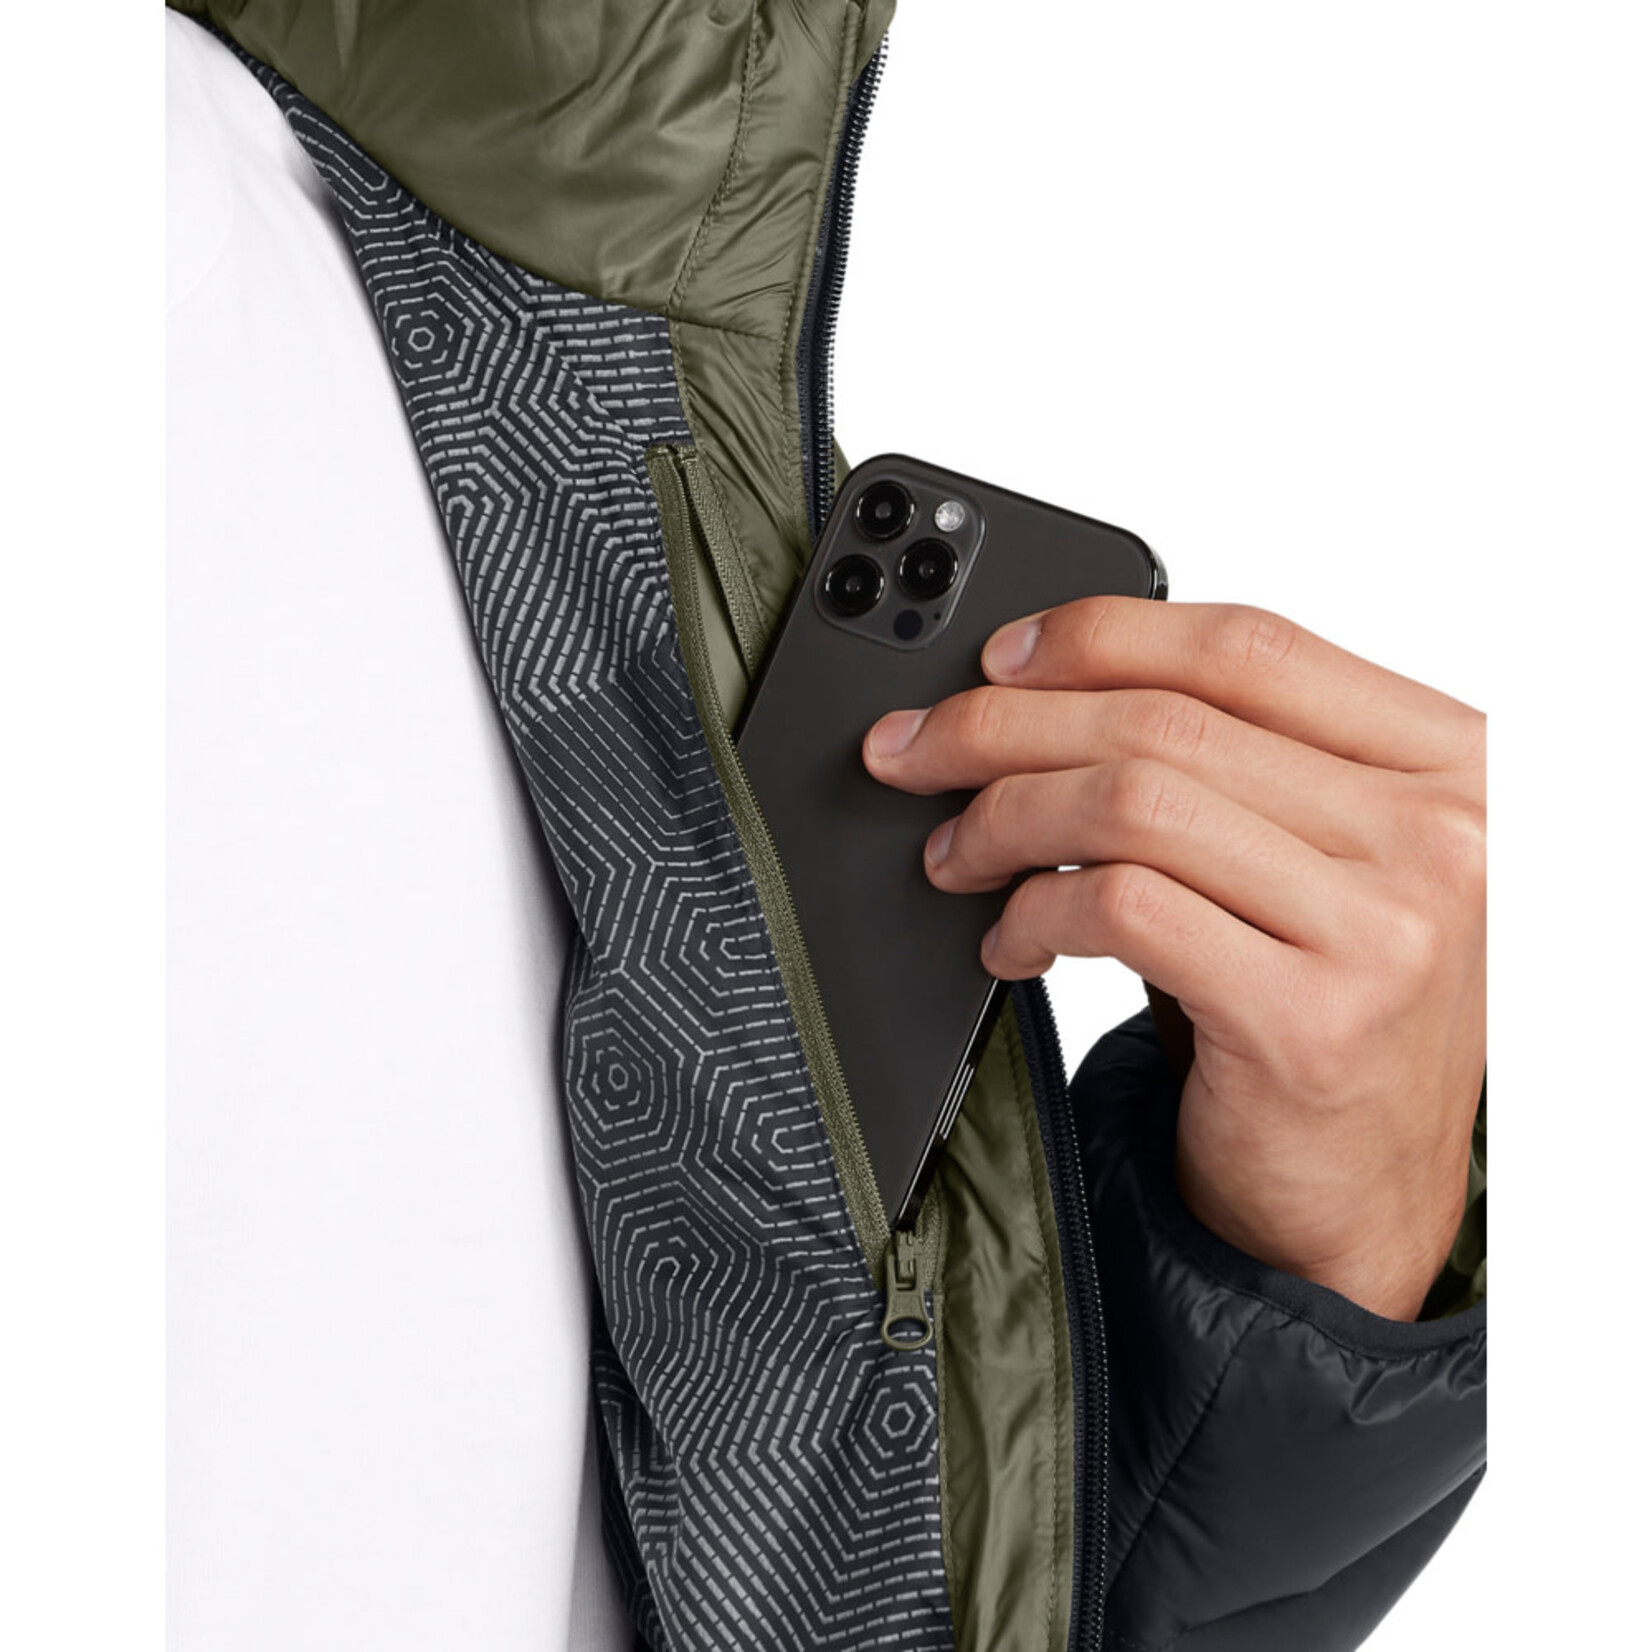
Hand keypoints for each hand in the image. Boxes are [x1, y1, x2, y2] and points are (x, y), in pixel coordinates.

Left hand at [862, 598, 1484, 1320]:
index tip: (1001, 658)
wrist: (1357, 1199)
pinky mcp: (1310, 1016)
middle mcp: (1442, 833)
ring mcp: (1386, 926)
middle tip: (919, 751)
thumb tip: (1048, 688)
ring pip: (1133, 803)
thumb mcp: (1307, 861)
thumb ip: (1231, 766)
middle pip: (1169, 720)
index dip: (1102, 636)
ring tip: (956, 853)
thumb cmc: (1321, 1013)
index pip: (1250, 648)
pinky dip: (1034, 912)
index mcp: (1454, 762)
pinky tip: (1010, 940)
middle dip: (1006, 725)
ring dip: (1006, 819)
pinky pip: (1121, 909)